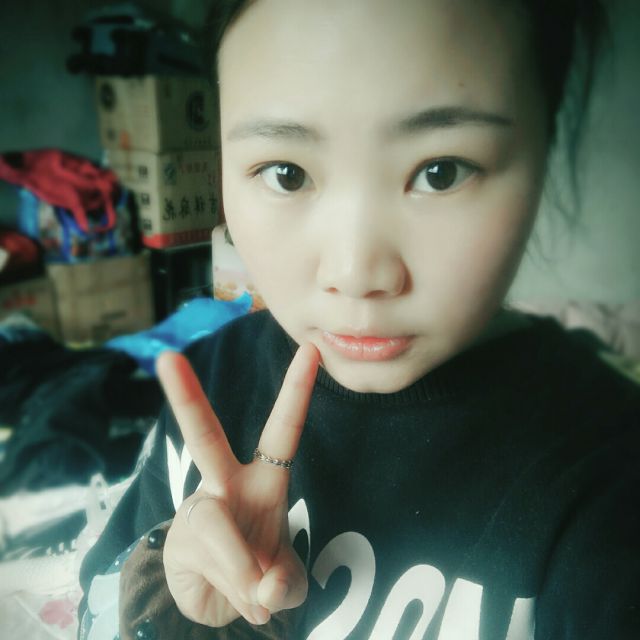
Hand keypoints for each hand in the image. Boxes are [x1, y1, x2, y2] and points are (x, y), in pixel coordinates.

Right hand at [155, 343, 319, 627]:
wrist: (216, 602)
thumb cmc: (260, 572)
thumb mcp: (286, 581)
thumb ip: (285, 584)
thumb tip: (265, 589)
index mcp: (264, 479)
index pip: (283, 429)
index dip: (297, 391)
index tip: (311, 350)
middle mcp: (225, 484)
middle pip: (203, 436)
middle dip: (184, 397)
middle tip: (166, 359)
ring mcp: (198, 509)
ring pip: (217, 528)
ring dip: (244, 570)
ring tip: (258, 594)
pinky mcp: (177, 541)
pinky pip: (211, 564)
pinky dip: (235, 589)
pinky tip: (239, 598)